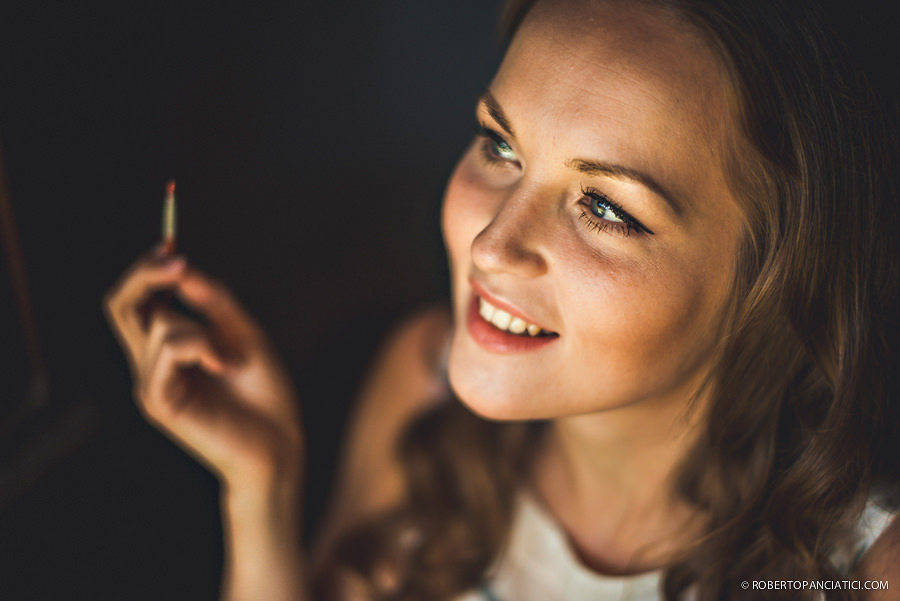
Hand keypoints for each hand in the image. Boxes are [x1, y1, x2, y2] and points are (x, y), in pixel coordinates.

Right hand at [103, 248, 303, 493]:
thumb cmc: (264, 395)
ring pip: (160, 324)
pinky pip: (170, 349)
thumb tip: (183, 268)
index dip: (148, 269)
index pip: (137, 301)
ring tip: (232, 358)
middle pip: (121, 305)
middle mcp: (152, 364)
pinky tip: (226, 366)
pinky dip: (203, 347)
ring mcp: (152, 384)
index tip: (171, 243)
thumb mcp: (246, 336)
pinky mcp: (159, 402)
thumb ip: (216, 303)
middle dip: (145, 273)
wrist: (278, 444)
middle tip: (176, 259)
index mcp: (168, 348)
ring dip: (205, 329)